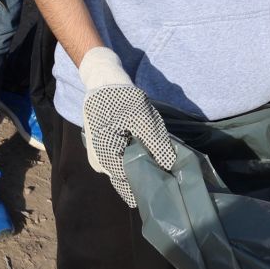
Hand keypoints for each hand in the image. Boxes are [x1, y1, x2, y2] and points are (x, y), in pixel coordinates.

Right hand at [76, 47, 174, 207]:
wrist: (102, 81)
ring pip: (123, 175)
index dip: (151, 188)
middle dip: (146, 182)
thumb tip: (170, 166)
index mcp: (107, 157)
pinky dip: (132, 165)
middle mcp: (100, 165)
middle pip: (126, 183)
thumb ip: (156, 144)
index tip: (170, 187)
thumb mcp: (143, 118)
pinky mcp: (102, 152)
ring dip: (140, 173)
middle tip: (168, 179)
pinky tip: (147, 159)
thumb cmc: (121, 98)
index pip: (131, 186)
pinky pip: (119, 166)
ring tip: (160, 169)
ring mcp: (99, 160)